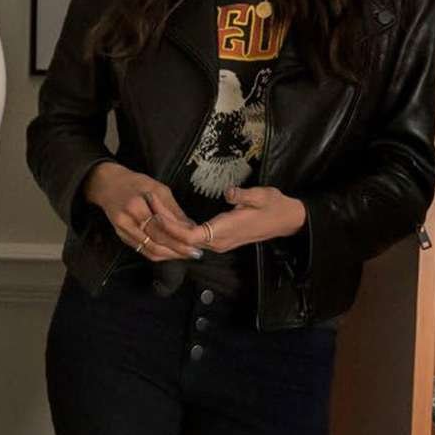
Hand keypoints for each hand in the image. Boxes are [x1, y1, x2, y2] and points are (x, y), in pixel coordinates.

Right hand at [84, 162, 202, 261]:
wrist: (108, 185)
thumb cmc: (135, 183)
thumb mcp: (158, 188)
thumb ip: (172, 209)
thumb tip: (191, 226)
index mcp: (136, 206)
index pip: (161, 228)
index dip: (179, 238)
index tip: (196, 243)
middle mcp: (127, 221)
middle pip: (155, 242)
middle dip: (177, 250)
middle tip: (195, 253)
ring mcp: (122, 231)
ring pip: (149, 250)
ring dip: (169, 255)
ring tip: (186, 254)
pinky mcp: (121, 236)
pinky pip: (142, 250)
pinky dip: (158, 253)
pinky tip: (170, 252)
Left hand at [147, 185, 306, 253]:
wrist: (287, 220)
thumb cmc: (274, 206)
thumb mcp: (262, 196)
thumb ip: (244, 195)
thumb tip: (230, 192)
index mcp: (226, 231)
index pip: (191, 236)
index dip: (171, 226)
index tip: (157, 209)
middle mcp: (219, 241)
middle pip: (183, 240)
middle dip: (163, 225)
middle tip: (147, 203)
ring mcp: (219, 242)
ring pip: (186, 241)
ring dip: (169, 228)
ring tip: (152, 209)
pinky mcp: (220, 239)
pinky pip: (194, 238)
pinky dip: (179, 230)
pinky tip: (168, 219)